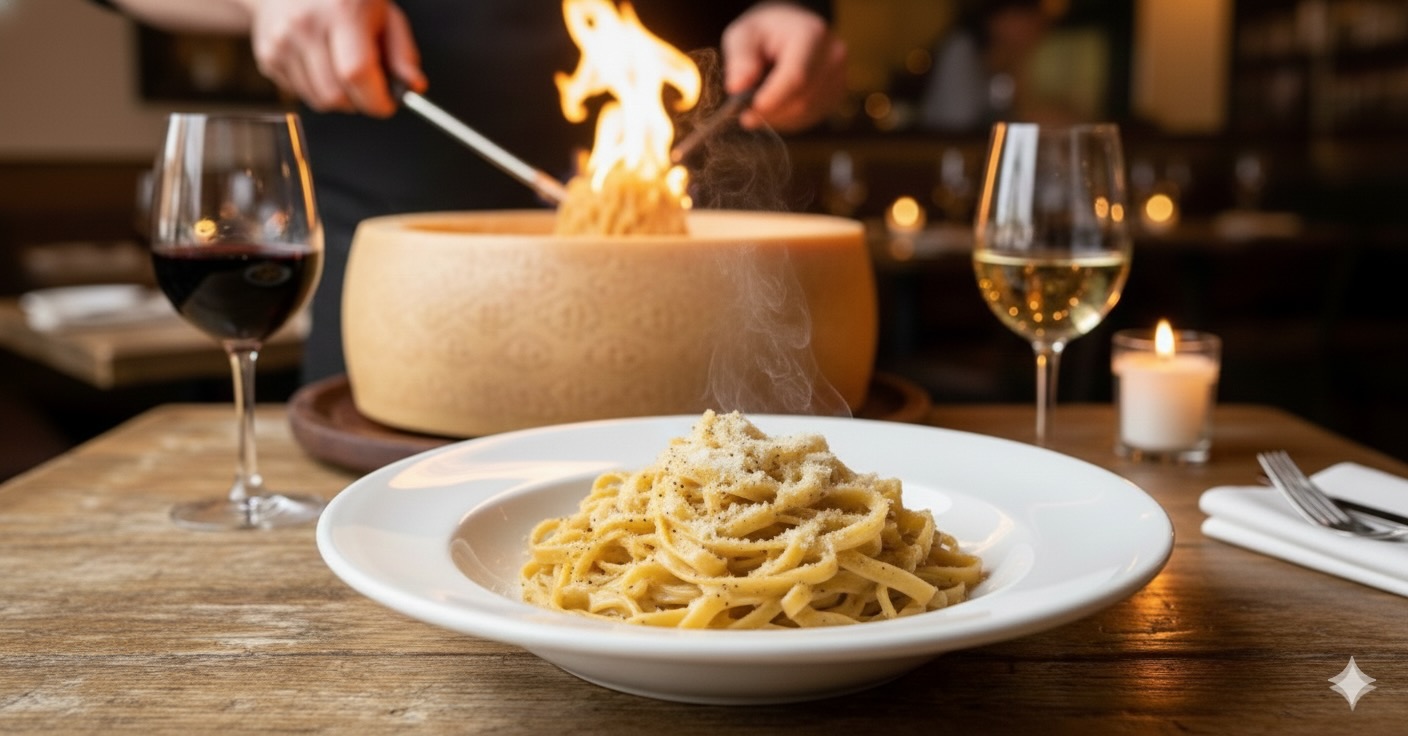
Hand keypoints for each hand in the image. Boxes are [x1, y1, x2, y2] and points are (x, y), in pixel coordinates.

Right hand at [243, 0, 425, 116]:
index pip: (357, 73)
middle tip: (369, 87)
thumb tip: (414, 85)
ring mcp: (281, 41)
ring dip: (340, 99)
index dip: (376, 99)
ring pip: (318, 101)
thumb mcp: (384, 13)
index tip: (388, 105)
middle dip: (360, 102)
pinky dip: (317, 90)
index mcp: (341, 12)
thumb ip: (402, 52)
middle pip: (336, 95)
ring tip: (344, 70)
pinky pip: (300, 94)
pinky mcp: (267, 55)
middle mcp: (306, 25)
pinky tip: (321, 65)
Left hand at [720, 2, 846, 132]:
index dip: (772, 99)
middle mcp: (832, 56)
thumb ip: (740, 60)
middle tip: (745, 115)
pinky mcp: (837, 94)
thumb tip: (737, 87)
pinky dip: (788, 120)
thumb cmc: (764, 33)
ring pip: (806, 113)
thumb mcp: (743, 36)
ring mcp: (839, 76)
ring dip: (777, 118)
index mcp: (811, 34)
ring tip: (759, 106)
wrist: (790, 30)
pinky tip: (776, 107)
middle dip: (770, 112)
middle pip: (802, 99)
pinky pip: (811, 117)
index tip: (748, 114)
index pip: (796, 76)